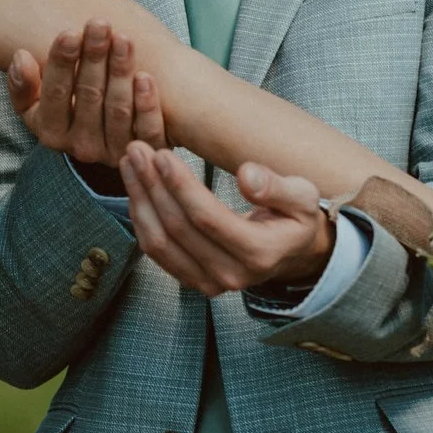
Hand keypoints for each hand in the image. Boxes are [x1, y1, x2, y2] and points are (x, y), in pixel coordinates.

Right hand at [10, 21, 167, 169]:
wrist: (107, 138)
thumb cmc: (68, 108)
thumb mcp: (36, 104)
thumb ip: (23, 85)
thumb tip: (21, 57)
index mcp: (51, 132)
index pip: (54, 95)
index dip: (61, 64)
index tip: (69, 33)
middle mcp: (81, 146)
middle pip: (89, 97)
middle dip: (94, 57)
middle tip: (99, 24)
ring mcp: (114, 151)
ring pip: (118, 109)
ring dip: (120, 71)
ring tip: (123, 38)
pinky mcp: (145, 149)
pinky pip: (147, 129)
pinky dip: (147, 104)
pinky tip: (145, 76)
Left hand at [119, 144, 333, 294]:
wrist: (291, 252)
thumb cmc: (295, 217)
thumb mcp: (303, 197)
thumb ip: (277, 186)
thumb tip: (246, 175)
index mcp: (260, 254)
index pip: (207, 218)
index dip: (180, 185)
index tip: (161, 155)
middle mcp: (231, 275)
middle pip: (178, 228)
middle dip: (152, 185)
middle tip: (137, 150)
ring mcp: (209, 283)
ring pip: (159, 242)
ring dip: (139, 199)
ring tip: (129, 163)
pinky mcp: (191, 281)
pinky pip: (155, 251)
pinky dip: (140, 218)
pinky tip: (136, 188)